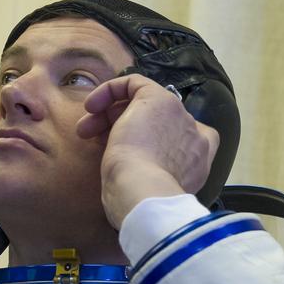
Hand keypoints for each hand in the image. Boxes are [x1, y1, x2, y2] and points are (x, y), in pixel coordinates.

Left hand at [78, 75, 218, 227]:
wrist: (145, 194)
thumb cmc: (142, 200)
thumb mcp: (148, 190)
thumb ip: (149, 176)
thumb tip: (132, 172)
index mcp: (199, 160)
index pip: (178, 140)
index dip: (147, 142)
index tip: (122, 154)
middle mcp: (194, 135)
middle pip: (155, 122)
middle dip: (120, 127)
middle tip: (94, 140)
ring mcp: (179, 116)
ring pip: (142, 104)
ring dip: (109, 115)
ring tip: (85, 131)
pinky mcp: (159, 100)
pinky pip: (135, 82)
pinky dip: (110, 90)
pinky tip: (91, 107)